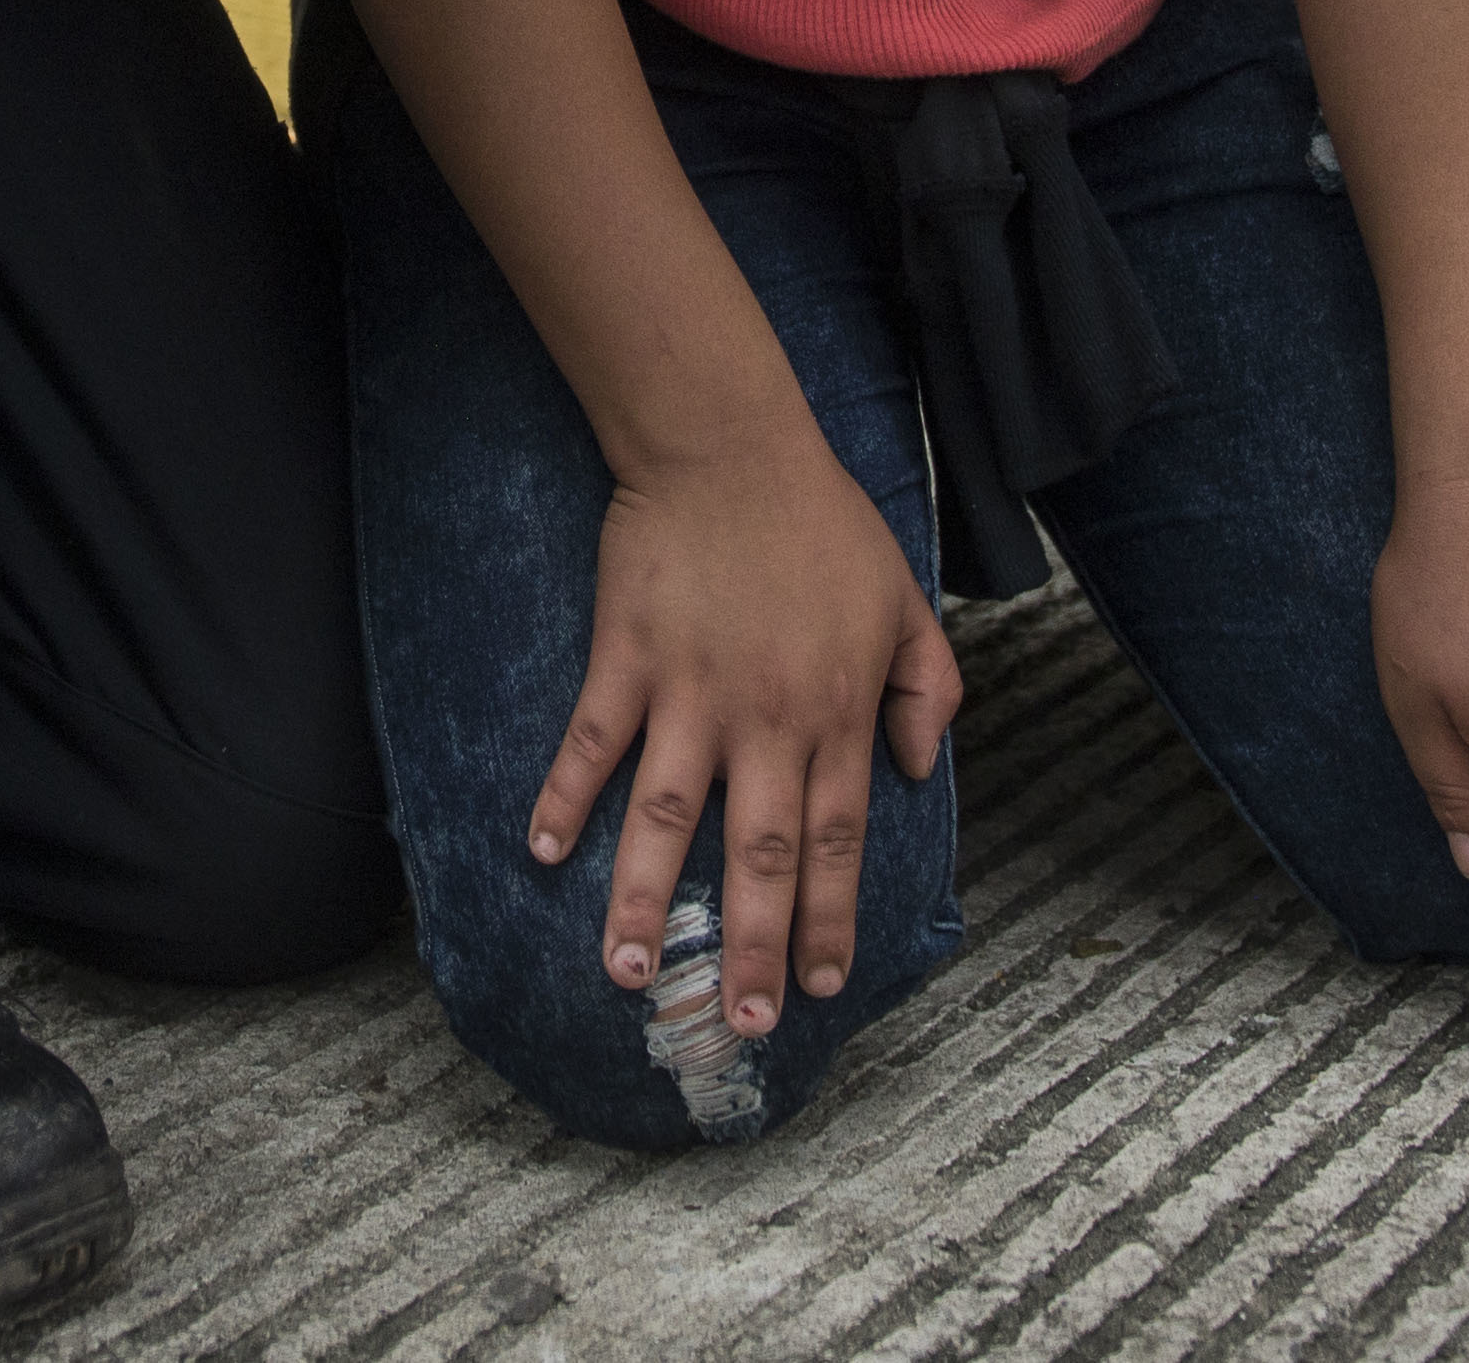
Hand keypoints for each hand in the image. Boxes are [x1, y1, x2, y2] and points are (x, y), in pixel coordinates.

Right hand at [535, 442, 958, 1038]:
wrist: (731, 445)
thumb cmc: (822, 523)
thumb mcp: (904, 602)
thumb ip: (926, 690)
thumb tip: (921, 774)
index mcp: (835, 713)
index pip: (838, 840)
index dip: (830, 919)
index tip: (820, 986)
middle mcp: (766, 718)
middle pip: (760, 853)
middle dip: (753, 946)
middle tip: (738, 1022)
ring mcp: (691, 692)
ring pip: (668, 817)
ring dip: (648, 900)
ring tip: (631, 975)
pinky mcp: (628, 658)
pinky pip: (593, 741)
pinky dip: (566, 795)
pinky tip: (543, 853)